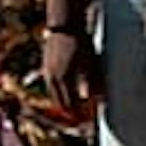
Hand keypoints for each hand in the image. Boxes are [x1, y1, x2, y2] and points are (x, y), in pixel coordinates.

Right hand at [34, 13, 97, 131]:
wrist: (65, 25)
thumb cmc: (81, 42)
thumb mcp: (91, 63)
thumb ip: (94, 83)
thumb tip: (99, 100)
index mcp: (65, 79)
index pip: (72, 106)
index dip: (82, 115)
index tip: (92, 119)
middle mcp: (53, 79)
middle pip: (62, 106)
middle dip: (74, 115)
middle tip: (86, 120)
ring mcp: (47, 74)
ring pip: (56, 98)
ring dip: (67, 106)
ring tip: (79, 109)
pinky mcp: (46, 70)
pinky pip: (53, 90)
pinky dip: (62, 96)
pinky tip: (72, 95)